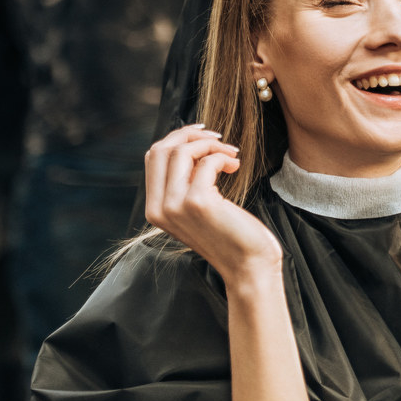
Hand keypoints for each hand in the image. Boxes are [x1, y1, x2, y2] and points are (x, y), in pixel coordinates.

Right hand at [143, 126, 282, 284]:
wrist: (248, 266)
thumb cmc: (230, 235)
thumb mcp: (197, 207)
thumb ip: (185, 183)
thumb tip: (190, 146)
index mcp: (155, 209)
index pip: (152, 157)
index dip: (177, 138)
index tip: (203, 135)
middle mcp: (159, 208)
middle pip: (160, 149)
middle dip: (190, 134)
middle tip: (219, 139)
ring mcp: (175, 205)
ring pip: (180, 151)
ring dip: (210, 144)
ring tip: (231, 154)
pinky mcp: (197, 202)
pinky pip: (207, 161)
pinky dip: (223, 157)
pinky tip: (235, 166)